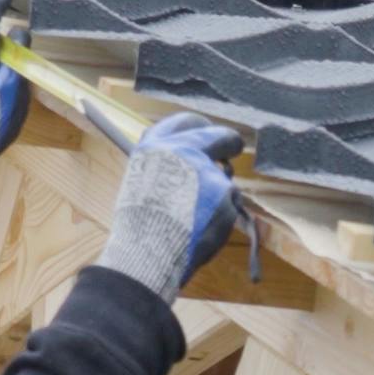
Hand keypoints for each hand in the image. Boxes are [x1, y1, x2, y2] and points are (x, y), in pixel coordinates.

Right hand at [97, 111, 247, 298]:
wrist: (148, 252)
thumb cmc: (139, 225)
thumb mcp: (140, 180)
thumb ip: (166, 165)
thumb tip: (188, 161)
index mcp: (156, 146)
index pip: (186, 122)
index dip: (201, 127)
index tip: (208, 131)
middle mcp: (184, 152)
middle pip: (219, 137)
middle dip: (229, 142)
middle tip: (233, 147)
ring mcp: (208, 172)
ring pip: (225, 178)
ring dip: (220, 190)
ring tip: (198, 215)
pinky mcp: (226, 195)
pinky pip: (231, 203)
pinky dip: (222, 216)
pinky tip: (203, 229)